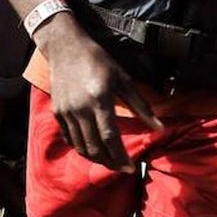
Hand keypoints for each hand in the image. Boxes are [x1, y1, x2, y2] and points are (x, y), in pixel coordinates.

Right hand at [37, 18, 162, 170]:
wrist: (65, 48)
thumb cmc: (98, 61)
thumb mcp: (123, 79)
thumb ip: (141, 105)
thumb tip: (159, 127)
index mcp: (99, 100)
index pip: (110, 138)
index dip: (121, 157)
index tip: (131, 168)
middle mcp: (80, 109)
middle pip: (94, 147)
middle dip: (109, 162)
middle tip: (121, 168)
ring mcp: (66, 112)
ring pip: (80, 146)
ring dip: (95, 157)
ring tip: (108, 160)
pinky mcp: (57, 112)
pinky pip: (69, 137)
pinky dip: (81, 147)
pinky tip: (91, 147)